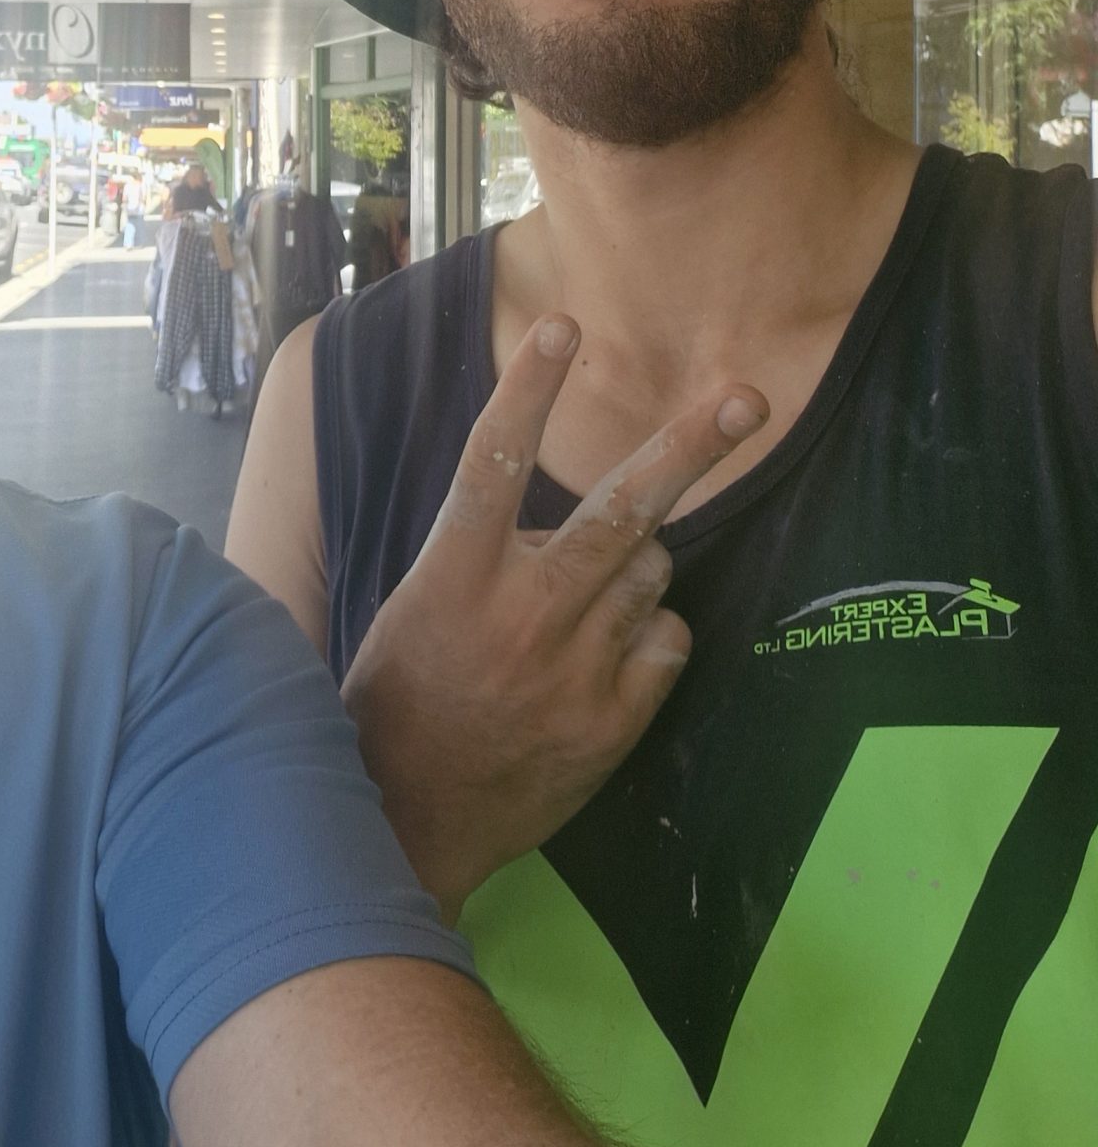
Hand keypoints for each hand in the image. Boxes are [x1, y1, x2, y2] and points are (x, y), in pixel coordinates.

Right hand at [341, 314, 767, 915]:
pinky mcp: (615, 721)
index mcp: (451, 577)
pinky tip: (603, 663)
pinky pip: (668, 640)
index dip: (528, 390)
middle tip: (747, 396)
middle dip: (690, 445)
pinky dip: (650, 636)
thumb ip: (484, 558)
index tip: (561, 325)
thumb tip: (556, 519)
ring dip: (633, 570)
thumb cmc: (400, 701)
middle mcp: (519, 613)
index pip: (491, 462)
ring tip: (582, 610)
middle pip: (619, 508)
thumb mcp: (416, 610)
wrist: (409, 820)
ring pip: (650, 572)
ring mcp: (574, 670)